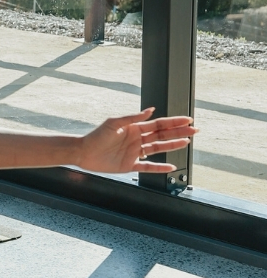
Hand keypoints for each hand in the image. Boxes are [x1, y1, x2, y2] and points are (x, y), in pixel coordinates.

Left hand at [77, 108, 196, 173]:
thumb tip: (151, 110)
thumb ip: (132, 117)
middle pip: (162, 136)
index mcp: (134, 128)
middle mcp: (136, 140)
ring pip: (158, 149)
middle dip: (178, 133)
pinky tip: (171, 167)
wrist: (83, 152)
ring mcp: (134, 153)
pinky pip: (148, 167)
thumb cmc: (96, 135)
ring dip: (172, 146)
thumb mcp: (114, 123)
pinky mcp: (129, 165)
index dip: (173, 122)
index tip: (188, 120)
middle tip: (195, 130)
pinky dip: (159, 167)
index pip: (158, 124)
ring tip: (187, 142)